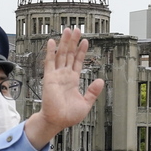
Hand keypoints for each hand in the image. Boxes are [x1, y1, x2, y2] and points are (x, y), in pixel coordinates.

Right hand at [25, 28, 104, 147]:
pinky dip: (50, 52)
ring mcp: (57, 75)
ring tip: (68, 30)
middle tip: (76, 30)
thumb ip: (93, 92)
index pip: (78, 62)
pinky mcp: (49, 78)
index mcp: (73, 80)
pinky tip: (52, 42)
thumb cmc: (69, 115)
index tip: (85, 41)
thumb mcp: (86, 103)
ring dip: (64, 43)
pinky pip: (49, 62)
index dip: (81, 51)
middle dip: (73, 42)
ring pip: (61, 55)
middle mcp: (65, 75)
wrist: (57, 121)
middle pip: (69, 54)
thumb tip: (100, 81)